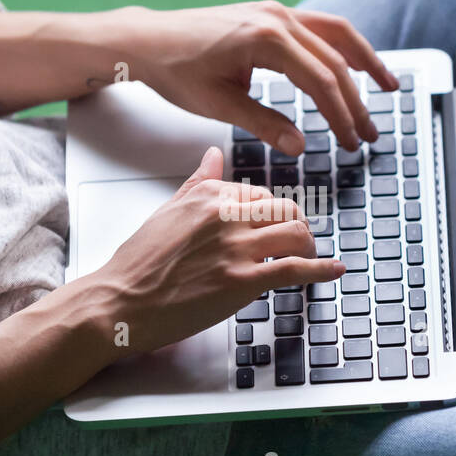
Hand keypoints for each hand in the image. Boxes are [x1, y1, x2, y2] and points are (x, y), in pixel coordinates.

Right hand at [90, 147, 344, 354]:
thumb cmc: (138, 264)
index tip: (273, 228)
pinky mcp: (244, 280)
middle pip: (286, 209)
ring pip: (296, 234)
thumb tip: (214, 154)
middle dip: (295, 228)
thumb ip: (198, 182)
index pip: (261, 194)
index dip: (271, 214)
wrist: (120, 302)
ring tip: (307, 259)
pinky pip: (296, 268)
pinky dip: (322, 270)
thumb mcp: (167, 211)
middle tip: (294, 244)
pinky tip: (335, 270)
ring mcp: (236, 247)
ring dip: (308, 248)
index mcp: (209, 194)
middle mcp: (226, 215)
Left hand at [123, 1, 397, 153]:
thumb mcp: (219, 105)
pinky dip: (342, 47)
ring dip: (364, 62)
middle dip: (356, 101)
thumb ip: (264, 125)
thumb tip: (300, 146)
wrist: (147, 40)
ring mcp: (276, 11)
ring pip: (336, 34)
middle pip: (335, 61)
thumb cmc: (175, 70)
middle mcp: (277, 17)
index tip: (350, 143)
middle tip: (369, 134)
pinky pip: (319, 27)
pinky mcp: (271, 14)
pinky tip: (353, 65)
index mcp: (266, 39)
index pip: (320, 82)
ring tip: (388, 87)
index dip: (341, 116)